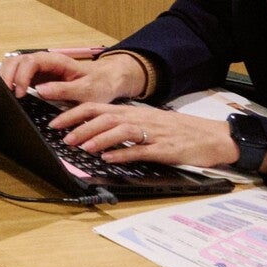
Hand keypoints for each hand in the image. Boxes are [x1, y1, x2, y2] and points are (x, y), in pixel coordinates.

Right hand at [0, 46, 147, 105]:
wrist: (108, 80)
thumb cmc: (99, 83)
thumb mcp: (86, 90)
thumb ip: (63, 90)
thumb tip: (40, 90)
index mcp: (57, 61)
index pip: (31, 62)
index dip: (21, 76)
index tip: (20, 93)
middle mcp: (46, 61)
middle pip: (17, 60)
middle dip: (7, 75)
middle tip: (6, 94)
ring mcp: (41, 68)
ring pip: (14, 64)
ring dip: (6, 76)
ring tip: (5, 93)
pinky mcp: (38, 76)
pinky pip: (18, 73)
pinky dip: (10, 80)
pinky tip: (10, 92)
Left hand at [47, 99, 234, 170]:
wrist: (212, 137)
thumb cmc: (178, 131)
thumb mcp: (147, 122)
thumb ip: (123, 125)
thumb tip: (94, 130)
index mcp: (132, 112)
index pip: (96, 108)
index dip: (73, 114)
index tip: (54, 123)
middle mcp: (139, 119)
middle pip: (104, 117)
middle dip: (80, 126)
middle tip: (63, 137)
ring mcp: (152, 133)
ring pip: (120, 131)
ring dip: (99, 138)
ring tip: (83, 147)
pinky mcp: (164, 149)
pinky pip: (141, 150)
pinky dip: (123, 153)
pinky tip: (109, 158)